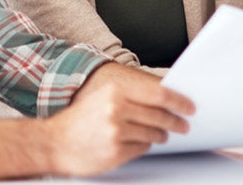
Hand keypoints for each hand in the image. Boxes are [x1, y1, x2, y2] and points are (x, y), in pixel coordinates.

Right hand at [43, 63, 195, 175]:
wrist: (53, 143)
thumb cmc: (79, 121)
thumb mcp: (102, 97)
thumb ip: (131, 96)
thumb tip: (164, 99)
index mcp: (115, 91)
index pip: (158, 94)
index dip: (179, 101)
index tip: (189, 107)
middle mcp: (116, 109)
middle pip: (160, 115)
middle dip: (175, 122)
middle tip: (183, 125)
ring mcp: (116, 132)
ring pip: (155, 134)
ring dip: (161, 135)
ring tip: (160, 134)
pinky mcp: (116, 152)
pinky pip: (143, 148)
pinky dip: (145, 146)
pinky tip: (137, 142)